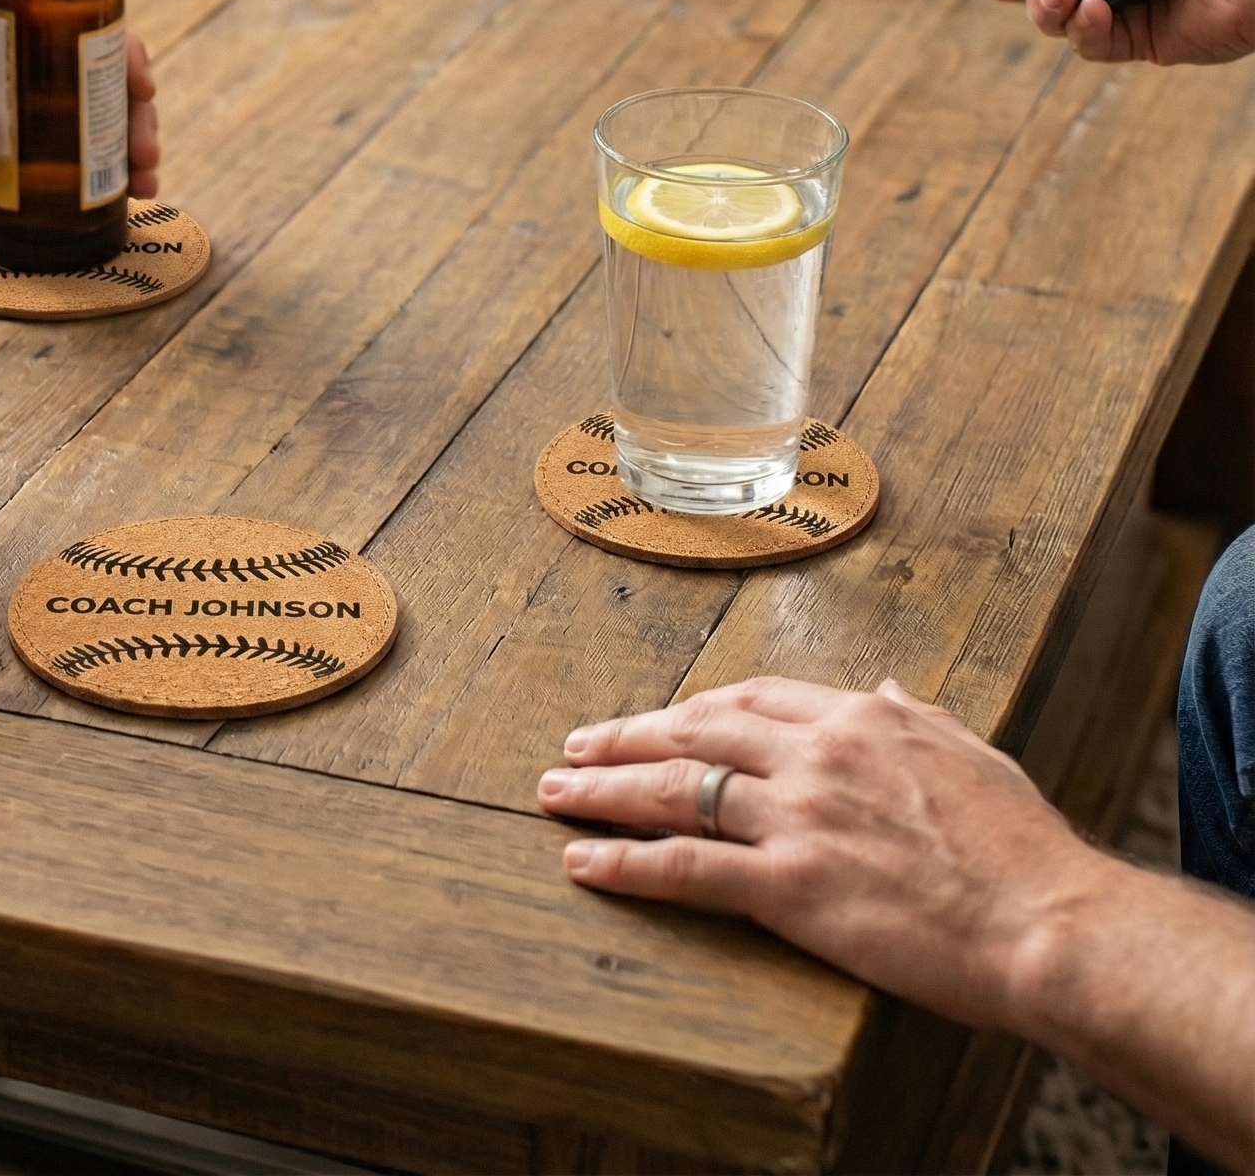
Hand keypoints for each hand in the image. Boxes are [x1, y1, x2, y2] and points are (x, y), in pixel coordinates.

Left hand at [0, 0, 161, 192]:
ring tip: (142, 185)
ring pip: (84, 108)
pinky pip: (55, 139)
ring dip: (118, 144)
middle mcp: (18, 43)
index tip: (142, 91)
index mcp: (0, 10)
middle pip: (97, 71)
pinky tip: (108, 194)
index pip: (82, 21)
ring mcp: (11, 85)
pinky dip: (85, 164)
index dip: (121, 55)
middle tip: (146, 159)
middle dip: (132, 114)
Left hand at [536, 677, 1106, 1030]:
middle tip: (577, 745)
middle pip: (694, 731)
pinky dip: (626, 863)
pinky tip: (584, 863)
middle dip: (626, 736)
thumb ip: (916, 714)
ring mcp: (797, 817)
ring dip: (603, 789)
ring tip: (555, 792)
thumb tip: (884, 685)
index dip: (693, 708)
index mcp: (859, 718)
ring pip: (674, 790)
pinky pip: (687, 867)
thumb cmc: (1025, 849)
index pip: (751, 698)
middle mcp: (815, 755)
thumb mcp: (972, 752)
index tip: (658, 719)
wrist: (1051, 922)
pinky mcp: (790, 886)